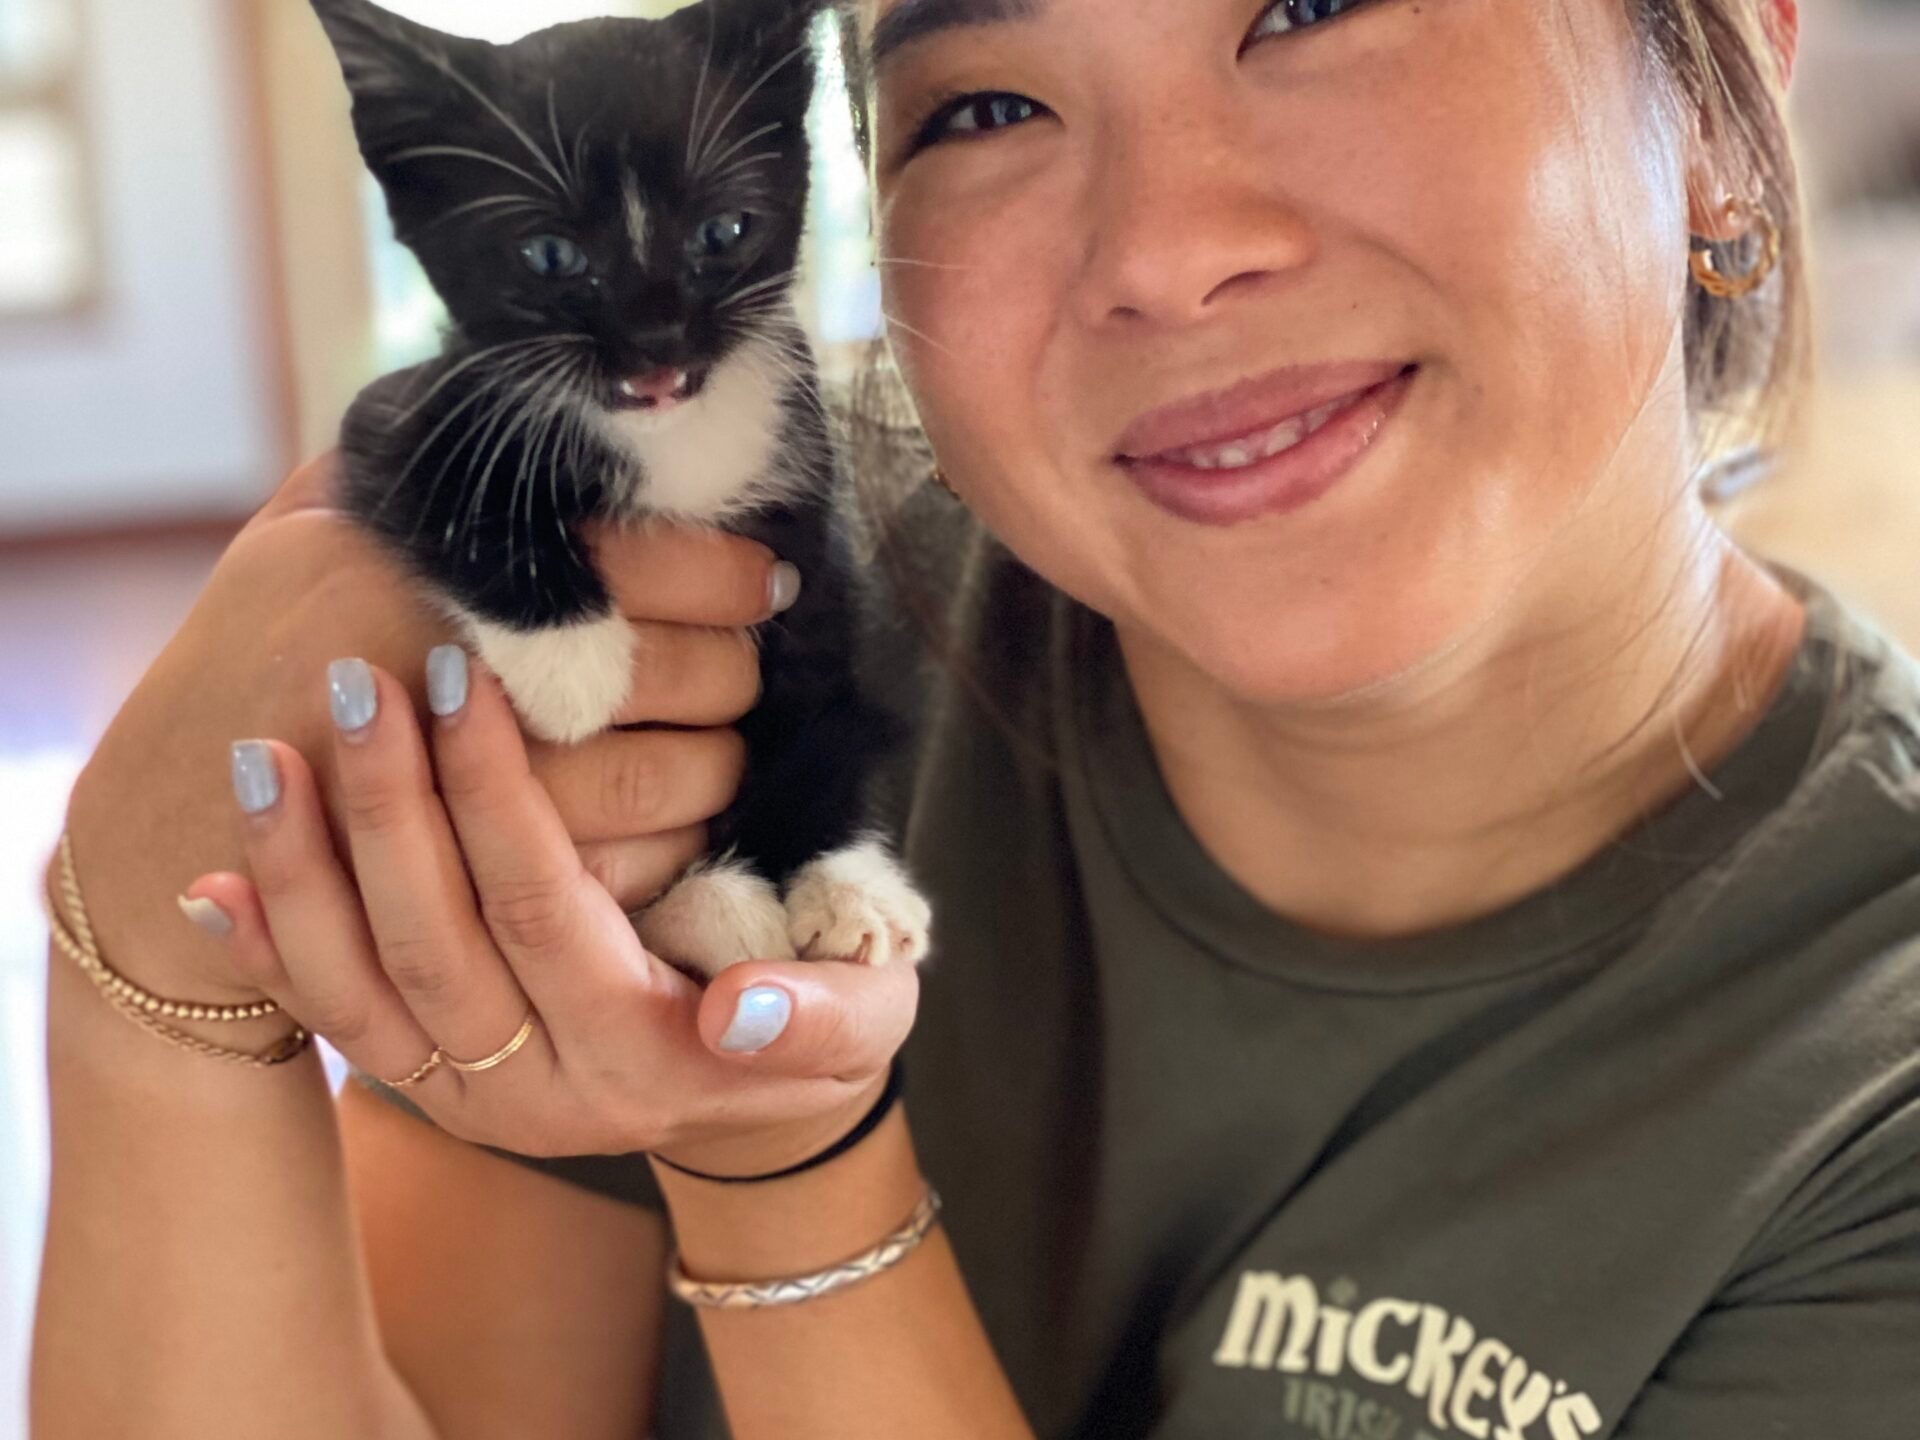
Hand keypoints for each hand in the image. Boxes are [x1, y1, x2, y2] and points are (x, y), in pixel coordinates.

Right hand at [65, 456, 784, 1008]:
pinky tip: (661, 810)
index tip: (762, 579)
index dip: (734, 573)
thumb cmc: (263, 644)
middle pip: (694, 672)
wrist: (187, 810)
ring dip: (718, 761)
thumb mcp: (318, 522)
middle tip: (732, 662)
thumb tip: (529, 395)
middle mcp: (480, 672)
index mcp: (452, 566)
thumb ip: (420, 459)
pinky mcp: (501, 881)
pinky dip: (674, 840)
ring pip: (685, 775)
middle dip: (733, 671)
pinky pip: (645, 862)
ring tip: (707, 738)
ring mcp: (493, 789)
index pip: (659, 559)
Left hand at [186, 651, 916, 1169]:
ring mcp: (473, 1099)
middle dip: (389, 806)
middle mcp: (541, 1096)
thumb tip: (740, 1007)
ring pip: (361, 989)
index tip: (467, 682)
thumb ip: (823, 1014)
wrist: (756, 1097)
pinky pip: (332, 1022)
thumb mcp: (866, 1018)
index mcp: (644, 1058)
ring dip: (305, 869)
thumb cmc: (822, 1019)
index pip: (546, 912)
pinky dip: (272, 951)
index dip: (499, 798)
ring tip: (264, 752)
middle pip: (435, 942)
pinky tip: (219, 879)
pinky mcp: (430, 1088)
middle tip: (356, 681)